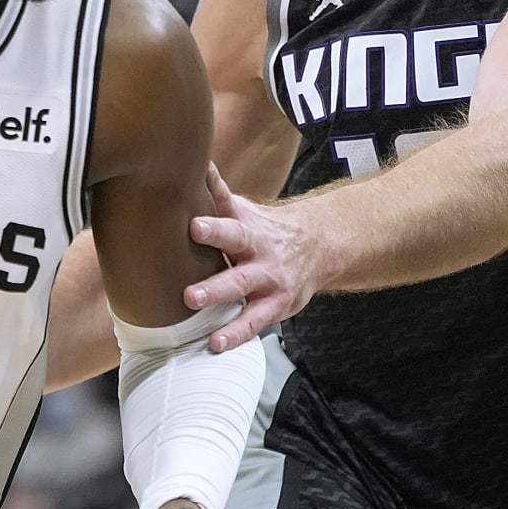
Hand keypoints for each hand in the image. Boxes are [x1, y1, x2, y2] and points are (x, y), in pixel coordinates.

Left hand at [181, 164, 320, 350]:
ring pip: (244, 291)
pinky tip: (215, 345)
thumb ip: (217, 194)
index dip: (213, 226)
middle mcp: (259, 254)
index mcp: (248, 229)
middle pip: (237, 257)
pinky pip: (255, 322)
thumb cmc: (265, 229)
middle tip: (188, 289)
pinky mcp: (276, 305)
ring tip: (198, 314)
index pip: (229, 223)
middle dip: (215, 275)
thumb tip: (194, 163)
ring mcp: (269, 281)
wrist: (319, 246)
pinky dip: (236, 334)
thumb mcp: (244, 211)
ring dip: (221, 304)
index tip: (192, 225)